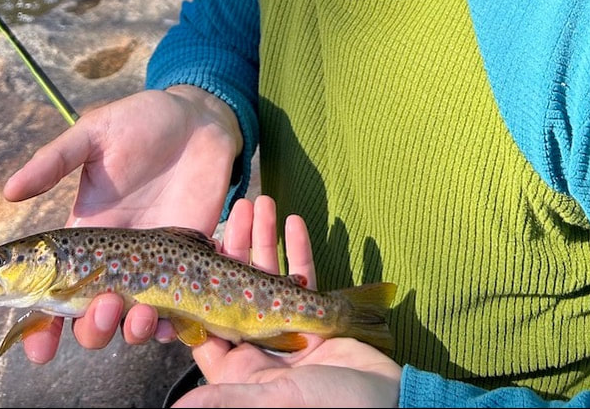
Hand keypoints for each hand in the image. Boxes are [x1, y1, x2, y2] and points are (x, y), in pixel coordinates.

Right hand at [2, 86, 241, 361]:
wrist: (199, 119)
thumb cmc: (142, 122)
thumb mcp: (95, 134)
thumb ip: (55, 160)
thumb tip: (9, 191)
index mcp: (83, 235)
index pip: (53, 291)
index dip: (42, 324)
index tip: (39, 344)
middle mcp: (113, 259)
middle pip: (90, 317)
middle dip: (90, 327)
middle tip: (103, 305)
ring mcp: (152, 264)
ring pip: (132, 321)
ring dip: (129, 331)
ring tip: (137, 313)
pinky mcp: (188, 261)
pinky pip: (177, 307)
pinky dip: (171, 325)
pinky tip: (169, 321)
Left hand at [172, 196, 401, 407]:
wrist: (388, 407)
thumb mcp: (275, 401)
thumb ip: (228, 397)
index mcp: (241, 368)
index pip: (209, 322)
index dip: (202, 285)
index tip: (202, 248)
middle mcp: (260, 345)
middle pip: (239, 287)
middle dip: (239, 246)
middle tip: (240, 208)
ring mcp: (288, 328)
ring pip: (270, 275)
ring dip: (267, 239)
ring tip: (263, 202)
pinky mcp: (316, 318)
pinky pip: (302, 278)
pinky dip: (298, 249)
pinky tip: (293, 222)